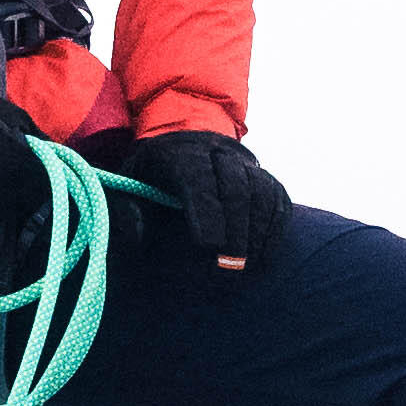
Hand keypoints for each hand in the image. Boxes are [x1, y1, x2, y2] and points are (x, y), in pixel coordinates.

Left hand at [132, 130, 290, 272]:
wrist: (182, 139)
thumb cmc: (153, 173)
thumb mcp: (128, 183)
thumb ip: (127, 207)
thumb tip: (139, 232)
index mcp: (178, 154)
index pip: (197, 178)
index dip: (206, 210)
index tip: (208, 245)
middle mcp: (216, 152)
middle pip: (236, 185)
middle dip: (235, 227)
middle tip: (230, 264)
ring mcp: (243, 162)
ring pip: (262, 189)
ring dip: (258, 230)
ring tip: (250, 266)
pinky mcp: (263, 175)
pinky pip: (278, 198)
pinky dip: (274, 228)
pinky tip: (264, 254)